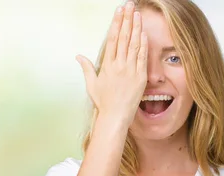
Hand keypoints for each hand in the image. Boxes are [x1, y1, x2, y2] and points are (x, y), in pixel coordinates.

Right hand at [76, 2, 146, 124]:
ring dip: (136, 27)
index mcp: (107, 64)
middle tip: (129, 5)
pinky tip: (144, 33)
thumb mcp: (92, 84)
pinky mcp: (140, 76)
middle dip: (126, 19)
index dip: (116, 23)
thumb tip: (79, 55)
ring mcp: (130, 70)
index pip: (112, 38)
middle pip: (123, 37)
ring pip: (134, 44)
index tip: (118, 12)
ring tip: (137, 14)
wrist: (115, 116)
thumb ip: (87, 68)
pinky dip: (143, 44)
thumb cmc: (104, 102)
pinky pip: (142, 57)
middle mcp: (119, 64)